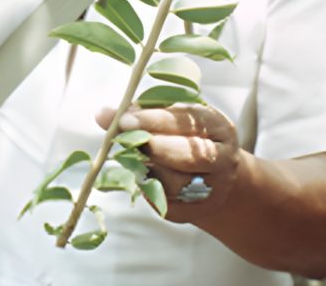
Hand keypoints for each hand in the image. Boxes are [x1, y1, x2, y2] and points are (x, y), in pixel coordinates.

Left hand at [97, 104, 240, 221]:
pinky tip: (134, 175)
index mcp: (219, 128)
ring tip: (126, 155)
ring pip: (177, 183)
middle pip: (190, 156)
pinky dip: (145, 189)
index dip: (155, 120)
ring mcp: (212, 189)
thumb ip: (138, 114)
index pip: (188, 122)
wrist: (210, 174)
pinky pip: (165, 203)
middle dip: (153, 146)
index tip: (125, 119)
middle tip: (123, 137)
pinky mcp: (194, 211)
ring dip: (146, 168)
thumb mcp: (167, 117)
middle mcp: (222, 160)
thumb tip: (103, 114)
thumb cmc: (181, 135)